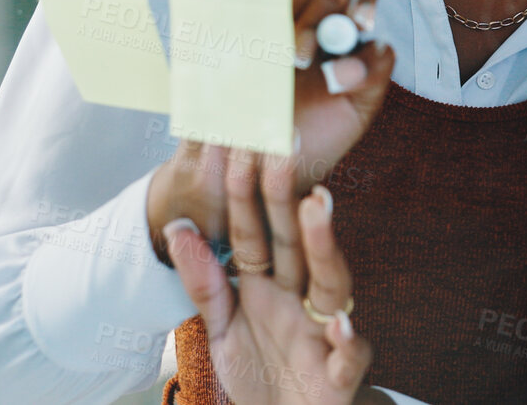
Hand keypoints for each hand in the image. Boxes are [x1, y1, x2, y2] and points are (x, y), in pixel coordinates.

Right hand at [150, 0, 395, 262]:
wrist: (245, 165)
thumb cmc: (307, 135)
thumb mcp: (352, 113)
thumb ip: (373, 78)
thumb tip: (376, 43)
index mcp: (350, 10)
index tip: (360, 23)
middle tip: (319, 37)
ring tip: (289, 53)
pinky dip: (252, 0)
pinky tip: (256, 43)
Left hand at [166, 149, 377, 404]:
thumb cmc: (260, 374)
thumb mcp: (221, 330)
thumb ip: (205, 284)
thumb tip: (178, 227)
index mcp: (269, 287)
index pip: (254, 236)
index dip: (244, 199)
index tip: (236, 153)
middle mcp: (301, 300)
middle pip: (296, 246)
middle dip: (288, 202)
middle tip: (283, 155)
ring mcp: (324, 333)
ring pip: (331, 284)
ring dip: (325, 246)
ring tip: (317, 208)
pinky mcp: (340, 374)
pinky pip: (349, 355)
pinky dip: (348, 341)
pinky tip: (339, 325)